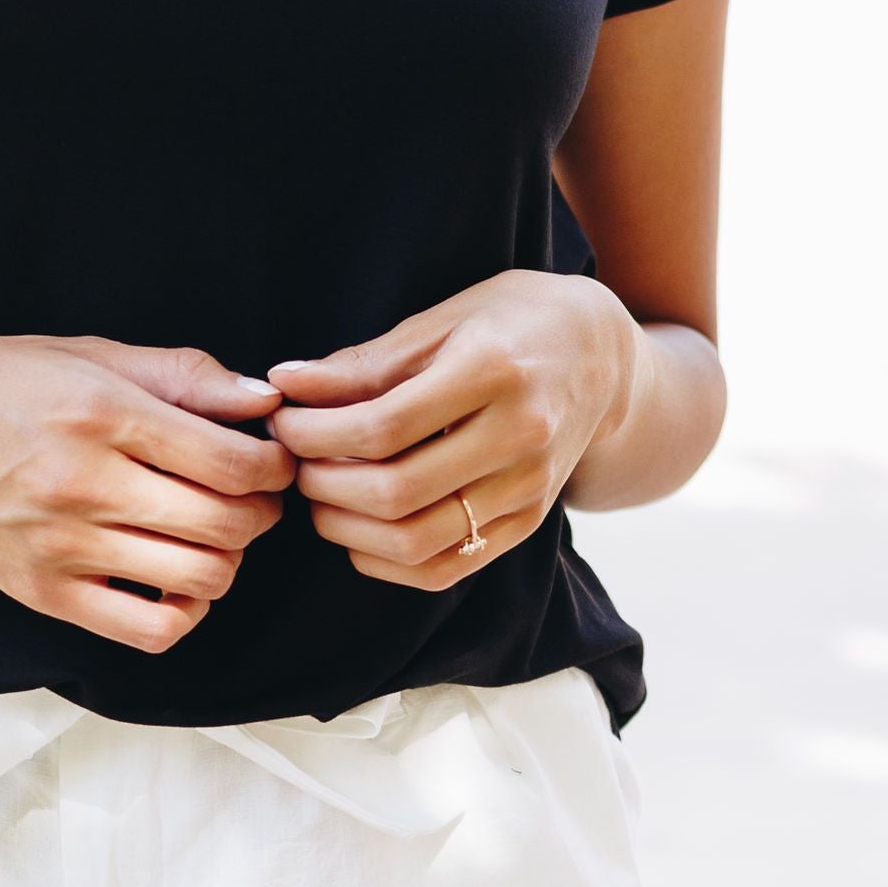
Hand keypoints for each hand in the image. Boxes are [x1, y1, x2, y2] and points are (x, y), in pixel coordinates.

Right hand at [0, 334, 292, 650]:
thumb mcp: (81, 352)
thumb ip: (179, 375)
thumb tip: (262, 401)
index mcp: (101, 414)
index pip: (235, 461)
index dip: (274, 463)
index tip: (268, 455)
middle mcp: (84, 484)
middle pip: (228, 524)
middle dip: (261, 511)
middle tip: (250, 494)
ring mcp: (61, 547)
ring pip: (201, 579)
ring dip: (228, 559)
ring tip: (210, 532)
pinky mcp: (42, 593)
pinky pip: (148, 630)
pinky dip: (184, 612)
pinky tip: (173, 579)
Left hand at [265, 273, 639, 587]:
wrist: (603, 356)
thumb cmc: (512, 322)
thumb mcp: (442, 319)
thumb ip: (366, 362)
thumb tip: (285, 384)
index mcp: (494, 371)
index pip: (383, 426)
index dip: (315, 433)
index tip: (284, 421)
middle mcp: (521, 436)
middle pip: (396, 491)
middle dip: (322, 483)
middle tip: (294, 461)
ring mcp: (530, 487)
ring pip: (417, 541)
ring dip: (347, 529)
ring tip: (319, 495)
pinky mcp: (530, 522)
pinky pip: (446, 568)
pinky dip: (387, 562)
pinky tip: (358, 530)